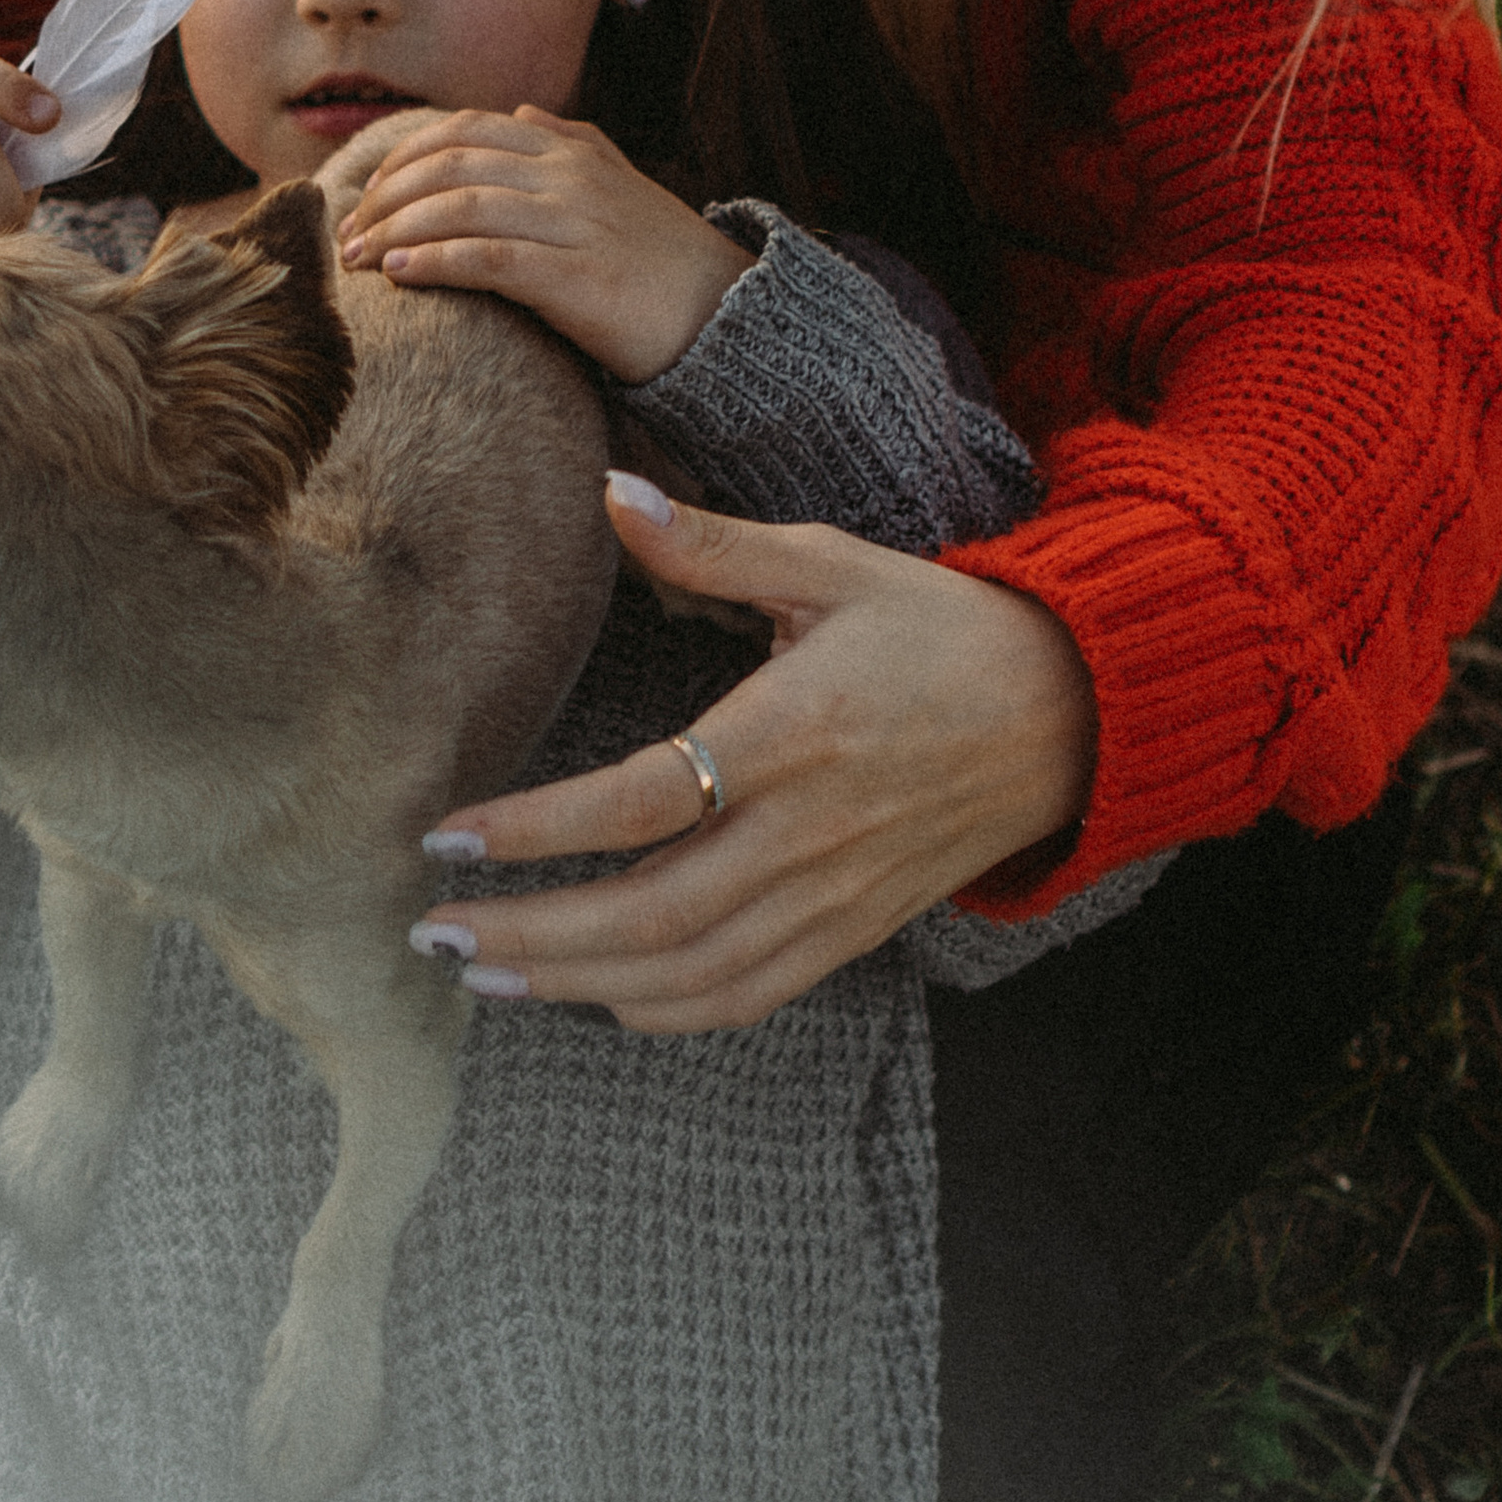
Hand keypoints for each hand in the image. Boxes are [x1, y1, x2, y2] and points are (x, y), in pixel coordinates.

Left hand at [334, 106, 752, 383]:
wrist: (729, 316)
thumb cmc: (663, 260)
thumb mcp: (620, 185)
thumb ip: (568, 144)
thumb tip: (518, 114)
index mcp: (572, 151)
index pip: (467, 131)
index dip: (404, 157)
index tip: (366, 194)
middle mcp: (569, 176)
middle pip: (452, 164)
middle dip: (386, 196)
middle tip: (346, 233)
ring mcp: (575, 223)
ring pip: (462, 206)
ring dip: (395, 230)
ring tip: (357, 259)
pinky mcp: (577, 277)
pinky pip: (490, 258)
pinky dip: (436, 261)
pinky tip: (401, 274)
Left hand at [411, 480, 1099, 1030]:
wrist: (1071, 713)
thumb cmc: (939, 628)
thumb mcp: (831, 563)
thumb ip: (711, 542)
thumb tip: (609, 491)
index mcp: (792, 732)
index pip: (642, 799)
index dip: (538, 829)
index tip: (447, 837)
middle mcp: (808, 832)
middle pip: (649, 915)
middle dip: (531, 933)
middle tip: (431, 932)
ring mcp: (835, 896)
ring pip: (689, 973)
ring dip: (576, 984)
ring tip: (484, 973)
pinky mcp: (856, 931)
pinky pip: (749, 994)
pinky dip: (664, 1010)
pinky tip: (593, 997)